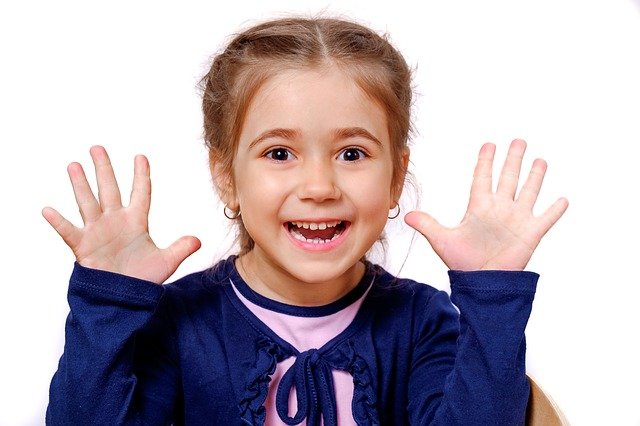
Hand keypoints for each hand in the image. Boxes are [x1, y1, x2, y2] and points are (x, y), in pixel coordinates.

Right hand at [42, 146, 200, 283]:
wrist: (124, 299)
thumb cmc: (143, 279)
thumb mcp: (166, 262)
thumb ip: (181, 248)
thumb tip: (198, 240)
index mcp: (136, 222)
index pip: (140, 193)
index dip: (141, 176)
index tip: (141, 157)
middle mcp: (115, 222)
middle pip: (109, 190)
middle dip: (104, 169)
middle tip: (97, 148)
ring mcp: (97, 232)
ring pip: (88, 203)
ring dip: (81, 185)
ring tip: (74, 165)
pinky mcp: (83, 246)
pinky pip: (69, 231)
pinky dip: (58, 222)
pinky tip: (48, 209)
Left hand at [405, 139, 567, 270]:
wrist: (482, 282)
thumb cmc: (462, 262)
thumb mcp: (442, 240)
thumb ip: (428, 225)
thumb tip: (406, 215)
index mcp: (479, 207)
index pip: (483, 178)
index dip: (486, 162)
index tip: (489, 145)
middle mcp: (499, 209)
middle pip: (508, 178)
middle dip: (513, 160)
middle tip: (519, 141)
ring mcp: (517, 220)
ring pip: (528, 191)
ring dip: (535, 177)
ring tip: (540, 161)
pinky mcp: (531, 233)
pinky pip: (546, 218)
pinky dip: (555, 209)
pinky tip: (563, 199)